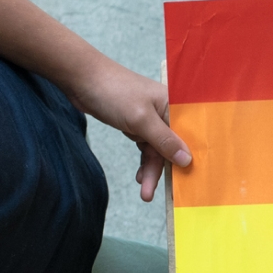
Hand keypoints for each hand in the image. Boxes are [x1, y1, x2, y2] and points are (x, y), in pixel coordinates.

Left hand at [67, 61, 191, 202]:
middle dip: (164, 171)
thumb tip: (187, 160)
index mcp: (175, 106)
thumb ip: (164, 140)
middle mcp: (166, 113)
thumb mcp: (141, 119)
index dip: (191, 158)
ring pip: (158, 151)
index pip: (190, 136)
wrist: (81, 79)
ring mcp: (151, 120)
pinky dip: (143, 162)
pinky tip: (139, 176)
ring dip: (151, 170)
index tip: (189, 182)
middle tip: (155, 193)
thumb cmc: (114, 92)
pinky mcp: (137, 125)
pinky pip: (146, 148)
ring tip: (144, 192)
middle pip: (172, 148)